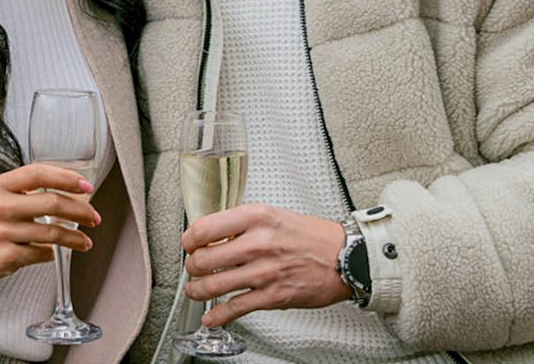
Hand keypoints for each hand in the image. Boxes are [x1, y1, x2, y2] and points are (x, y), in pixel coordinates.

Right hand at [0, 163, 99, 284]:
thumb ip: (27, 190)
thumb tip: (71, 192)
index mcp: (1, 186)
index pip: (39, 173)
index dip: (67, 177)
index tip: (86, 186)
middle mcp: (1, 207)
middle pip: (53, 204)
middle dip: (81, 212)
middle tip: (94, 218)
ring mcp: (3, 233)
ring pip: (52, 234)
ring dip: (75, 238)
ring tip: (85, 242)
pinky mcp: (5, 258)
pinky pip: (41, 254)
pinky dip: (52, 253)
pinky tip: (54, 253)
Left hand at [182, 203, 348, 325]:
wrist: (344, 257)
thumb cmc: (310, 236)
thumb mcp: (273, 215)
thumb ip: (242, 224)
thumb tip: (211, 235)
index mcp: (256, 217)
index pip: (205, 228)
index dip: (189, 239)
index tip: (189, 244)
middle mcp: (258, 243)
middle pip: (203, 258)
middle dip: (192, 266)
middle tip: (194, 267)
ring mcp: (264, 272)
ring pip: (213, 285)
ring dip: (197, 291)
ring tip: (196, 290)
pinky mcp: (272, 296)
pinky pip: (234, 308)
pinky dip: (217, 316)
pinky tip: (211, 317)